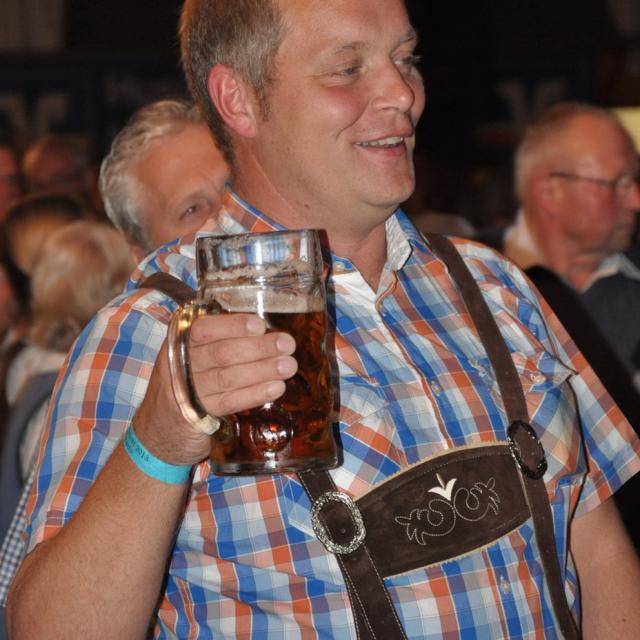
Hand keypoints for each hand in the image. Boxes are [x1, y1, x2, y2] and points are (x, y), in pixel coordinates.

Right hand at [134, 313, 296, 465]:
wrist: (158, 428)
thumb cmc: (187, 381)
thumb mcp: (193, 354)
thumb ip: (220, 339)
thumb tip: (266, 330)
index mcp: (179, 340)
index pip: (204, 328)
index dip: (233, 326)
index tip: (260, 325)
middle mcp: (178, 363)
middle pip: (221, 353)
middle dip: (258, 347)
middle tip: (287, 344)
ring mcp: (185, 391)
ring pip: (227, 377)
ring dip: (262, 370)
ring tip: (288, 366)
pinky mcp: (195, 415)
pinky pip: (229, 402)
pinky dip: (254, 394)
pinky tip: (276, 388)